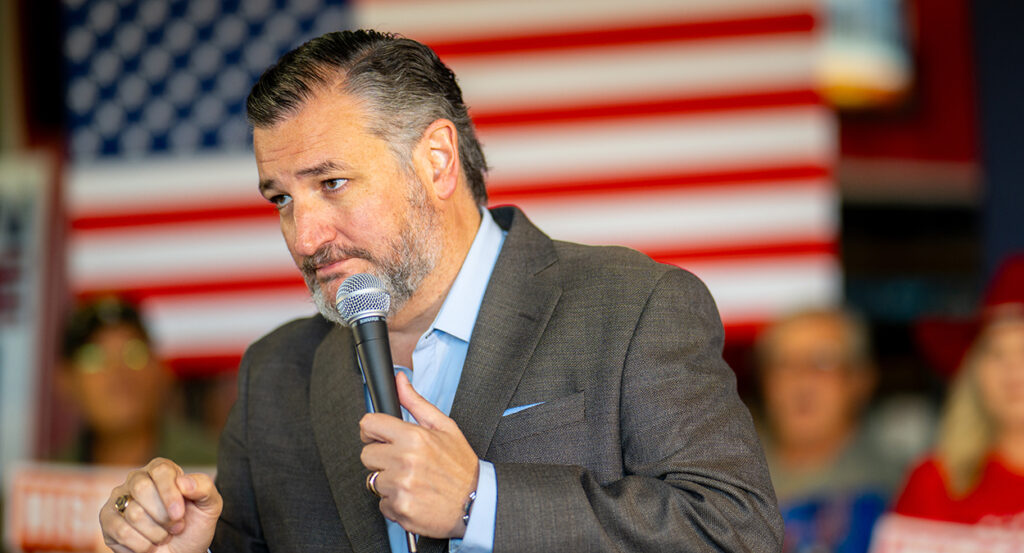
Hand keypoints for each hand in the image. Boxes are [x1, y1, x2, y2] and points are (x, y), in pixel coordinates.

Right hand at [99, 458, 221, 552]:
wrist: (181, 551)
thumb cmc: (193, 525)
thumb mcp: (210, 505)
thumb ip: (204, 487)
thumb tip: (183, 481)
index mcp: (161, 469)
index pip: (161, 470)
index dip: (170, 493)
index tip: (179, 514)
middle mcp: (137, 479)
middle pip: (142, 489)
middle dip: (163, 515)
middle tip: (176, 527)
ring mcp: (118, 499)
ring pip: (133, 513)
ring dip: (156, 533)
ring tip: (164, 536)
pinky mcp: (107, 519)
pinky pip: (121, 531)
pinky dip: (141, 544)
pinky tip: (148, 544)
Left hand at [360, 372, 479, 537]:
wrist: (477, 503)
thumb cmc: (461, 466)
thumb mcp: (444, 427)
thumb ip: (416, 403)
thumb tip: (400, 381)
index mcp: (414, 437)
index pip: (369, 424)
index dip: (372, 431)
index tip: (379, 437)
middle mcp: (405, 460)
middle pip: (367, 454)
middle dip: (382, 458)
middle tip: (403, 463)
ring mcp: (401, 486)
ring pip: (373, 481)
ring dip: (389, 483)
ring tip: (412, 482)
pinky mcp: (400, 508)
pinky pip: (382, 504)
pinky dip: (395, 503)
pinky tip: (414, 497)